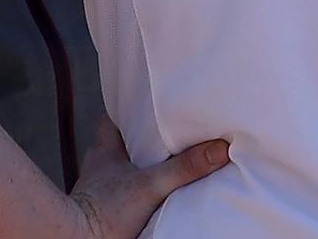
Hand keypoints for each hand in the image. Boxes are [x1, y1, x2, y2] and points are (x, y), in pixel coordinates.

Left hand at [67, 117, 228, 238]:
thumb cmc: (106, 211)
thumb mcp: (151, 185)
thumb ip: (184, 168)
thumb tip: (220, 149)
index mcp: (105, 149)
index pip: (113, 117)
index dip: (131, 110)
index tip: (151, 106)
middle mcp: (98, 165)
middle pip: (119, 141)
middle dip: (140, 139)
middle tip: (165, 135)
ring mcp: (98, 187)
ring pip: (119, 167)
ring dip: (136, 166)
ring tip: (162, 165)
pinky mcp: (102, 208)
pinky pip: (119, 190)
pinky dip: (133, 189)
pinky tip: (148, 194)